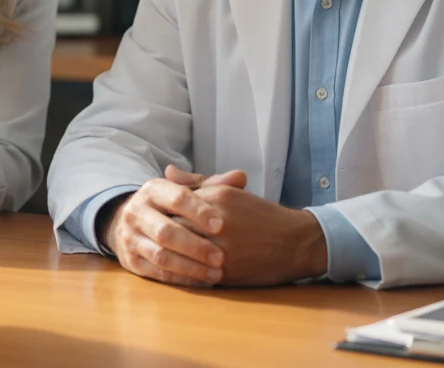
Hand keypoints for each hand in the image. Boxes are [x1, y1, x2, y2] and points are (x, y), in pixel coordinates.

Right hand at [98, 165, 246, 286]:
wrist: (133, 221)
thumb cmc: (171, 206)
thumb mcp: (188, 191)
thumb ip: (213, 185)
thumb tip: (240, 177)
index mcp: (152, 190)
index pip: (176, 198)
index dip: (199, 212)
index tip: (221, 225)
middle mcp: (136, 212)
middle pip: (165, 231)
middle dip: (195, 246)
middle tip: (220, 257)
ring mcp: (130, 237)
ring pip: (160, 255)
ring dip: (190, 267)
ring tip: (216, 274)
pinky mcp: (130, 261)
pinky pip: (157, 273)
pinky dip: (181, 279)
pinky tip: (203, 282)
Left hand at [164, 166, 327, 285]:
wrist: (294, 241)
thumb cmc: (259, 214)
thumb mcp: (229, 191)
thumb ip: (195, 182)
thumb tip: (168, 171)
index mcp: (217, 197)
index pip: (173, 202)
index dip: (160, 211)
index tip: (154, 216)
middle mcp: (218, 221)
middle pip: (172, 226)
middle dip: (159, 232)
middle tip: (149, 236)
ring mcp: (222, 248)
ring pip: (179, 251)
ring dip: (167, 253)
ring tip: (158, 252)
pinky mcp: (226, 272)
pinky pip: (193, 273)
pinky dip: (181, 272)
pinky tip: (174, 269)